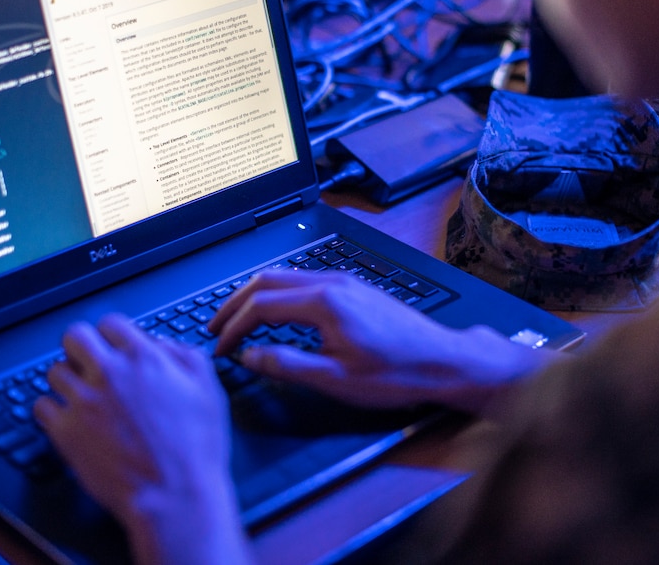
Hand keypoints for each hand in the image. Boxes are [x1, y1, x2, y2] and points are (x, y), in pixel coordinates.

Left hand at [34, 314, 250, 564]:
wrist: (174, 495)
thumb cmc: (196, 449)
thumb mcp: (209, 390)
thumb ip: (185, 357)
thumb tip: (162, 344)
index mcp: (144, 359)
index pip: (112, 324)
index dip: (113, 334)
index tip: (114, 346)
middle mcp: (109, 373)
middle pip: (74, 337)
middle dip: (81, 347)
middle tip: (89, 363)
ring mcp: (83, 401)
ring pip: (54, 371)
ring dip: (67, 379)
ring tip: (81, 395)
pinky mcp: (65, 432)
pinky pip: (42, 407)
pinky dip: (52, 411)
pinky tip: (68, 419)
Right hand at [211, 269, 545, 412]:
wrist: (444, 361)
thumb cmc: (397, 374)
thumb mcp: (336, 380)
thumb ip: (288, 365)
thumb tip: (251, 356)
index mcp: (324, 302)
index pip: (261, 306)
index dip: (234, 328)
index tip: (221, 349)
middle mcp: (332, 283)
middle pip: (267, 281)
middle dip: (235, 304)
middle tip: (214, 328)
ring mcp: (346, 281)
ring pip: (286, 277)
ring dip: (256, 296)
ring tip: (238, 320)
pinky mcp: (355, 288)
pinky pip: (305, 281)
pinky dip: (279, 294)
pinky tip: (277, 313)